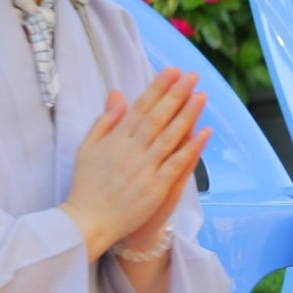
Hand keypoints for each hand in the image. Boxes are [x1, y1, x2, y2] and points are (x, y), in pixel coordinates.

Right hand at [62, 69, 210, 258]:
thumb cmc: (87, 185)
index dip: (157, 88)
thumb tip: (118, 95)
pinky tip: (205, 132)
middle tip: (192, 75)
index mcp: (115, 140)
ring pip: (170, 136)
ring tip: (201, 95)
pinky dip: (191, 147)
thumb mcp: (87, 148)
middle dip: (176, 94)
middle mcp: (130, 151)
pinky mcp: (156, 188)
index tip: (171, 70)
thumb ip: (105, 121)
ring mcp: (144, 169)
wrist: (87, 222)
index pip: (140, 108)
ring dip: (187, 115)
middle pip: (157, 117)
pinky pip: (177, 164)